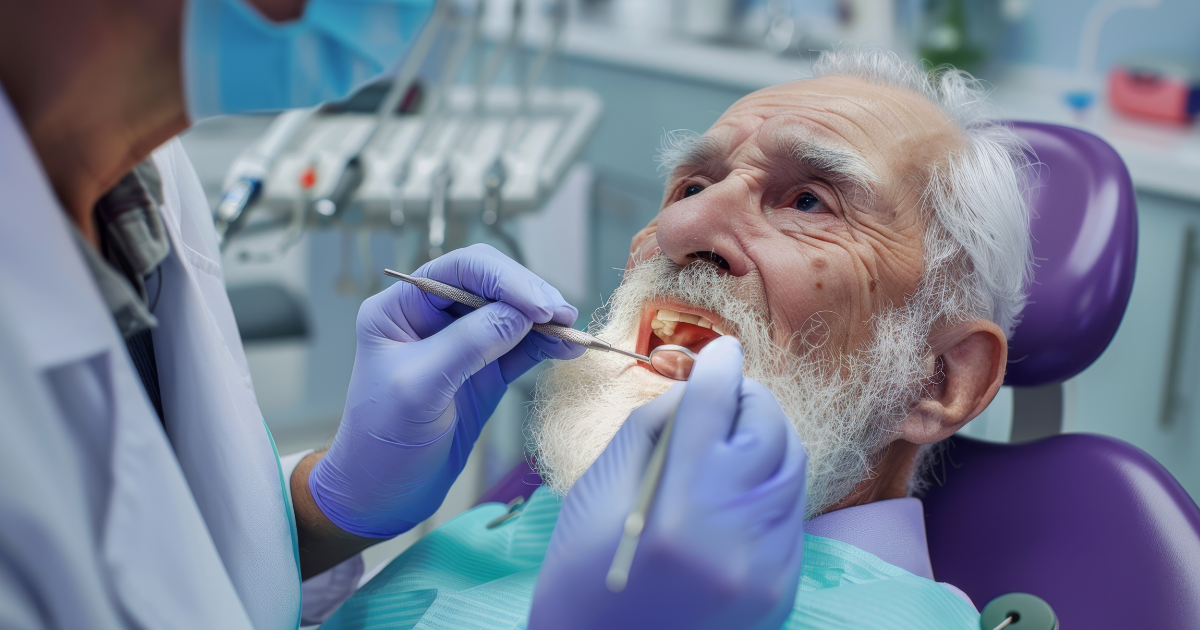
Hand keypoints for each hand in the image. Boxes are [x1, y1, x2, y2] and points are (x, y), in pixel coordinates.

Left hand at [308, 244, 583, 537]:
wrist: (382, 496)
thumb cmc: (382, 442)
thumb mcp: (419, 389)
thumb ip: (468, 346)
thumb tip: (521, 314)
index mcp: (401, 308)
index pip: (461, 270)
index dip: (504, 279)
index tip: (538, 305)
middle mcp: (432, 317)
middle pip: (493, 285)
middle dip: (530, 296)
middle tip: (564, 316)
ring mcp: (461, 343)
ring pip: (512, 314)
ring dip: (545, 320)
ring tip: (573, 333)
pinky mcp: (484, 371)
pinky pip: (521, 347)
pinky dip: (546, 345)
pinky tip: (567, 348)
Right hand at [528, 336, 807, 629]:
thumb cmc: (581, 574)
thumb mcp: (597, 488)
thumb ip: (654, 426)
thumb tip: (700, 386)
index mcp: (677, 507)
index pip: (715, 404)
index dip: (720, 364)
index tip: (722, 349)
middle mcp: (733, 536)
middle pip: (769, 428)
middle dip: (749, 399)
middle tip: (725, 396)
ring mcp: (766, 566)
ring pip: (792, 468)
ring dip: (766, 440)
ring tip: (731, 440)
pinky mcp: (781, 589)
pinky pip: (791, 514)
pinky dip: (770, 488)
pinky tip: (735, 492)